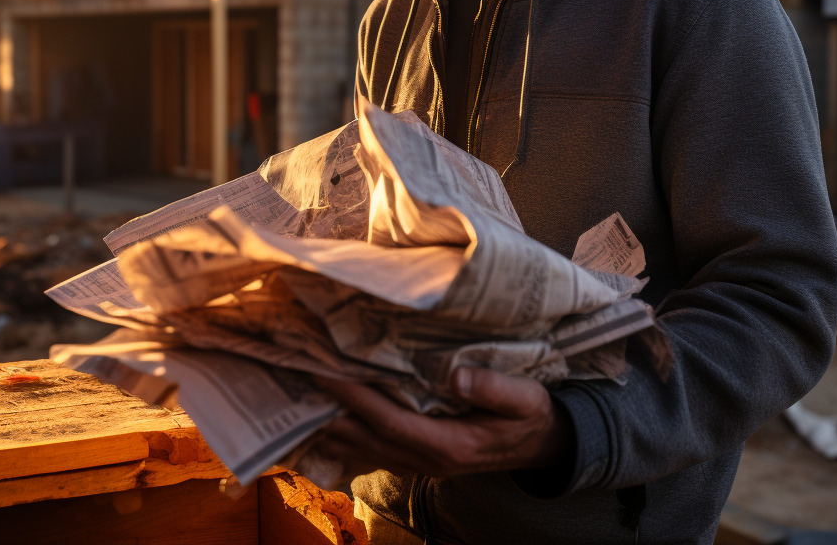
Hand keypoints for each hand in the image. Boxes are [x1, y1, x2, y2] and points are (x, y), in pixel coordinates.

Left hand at [314, 368, 570, 478]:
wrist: (543, 446)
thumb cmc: (531, 416)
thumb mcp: (525, 399)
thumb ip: (494, 388)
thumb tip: (457, 375)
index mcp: (449, 444)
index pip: (390, 420)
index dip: (355, 399)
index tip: (325, 373)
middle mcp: (426, 459)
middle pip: (365, 437)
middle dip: (329, 410)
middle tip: (293, 381)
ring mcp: (420, 463)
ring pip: (364, 448)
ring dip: (330, 426)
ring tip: (296, 399)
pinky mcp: (418, 458)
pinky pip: (372, 452)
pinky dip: (344, 439)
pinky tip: (322, 423)